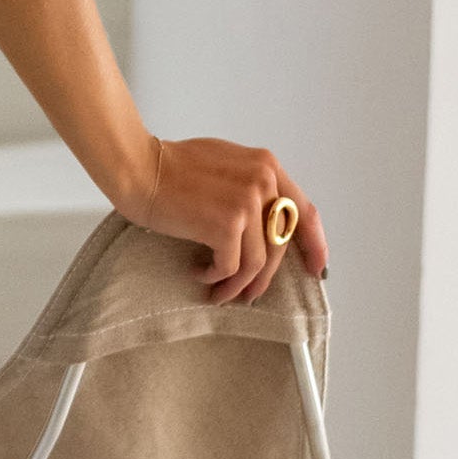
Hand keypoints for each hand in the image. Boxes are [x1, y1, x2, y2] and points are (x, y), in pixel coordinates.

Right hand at [120, 135, 329, 308]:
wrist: (140, 167)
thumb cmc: (171, 166)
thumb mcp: (227, 165)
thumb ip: (252, 187)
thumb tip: (266, 225)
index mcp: (267, 166)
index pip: (304, 211)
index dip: (314, 245)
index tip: (317, 268)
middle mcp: (264, 182)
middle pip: (279, 245)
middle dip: (264, 277)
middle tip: (247, 294)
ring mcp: (247, 204)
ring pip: (256, 263)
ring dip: (236, 285)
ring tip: (217, 290)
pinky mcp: (227, 225)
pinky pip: (231, 267)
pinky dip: (215, 276)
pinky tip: (199, 271)